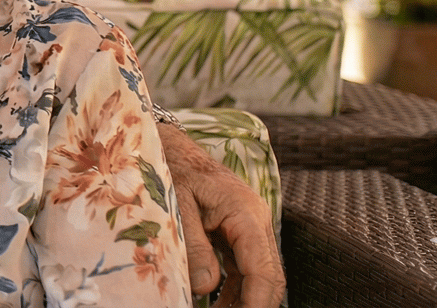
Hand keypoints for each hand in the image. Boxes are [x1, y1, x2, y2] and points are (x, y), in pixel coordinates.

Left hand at [157, 122, 285, 307]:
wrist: (168, 144)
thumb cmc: (170, 168)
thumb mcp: (176, 205)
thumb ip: (192, 245)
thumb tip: (205, 287)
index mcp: (245, 213)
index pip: (263, 269)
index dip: (257, 302)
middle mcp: (254, 222)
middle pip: (267, 276)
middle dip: (254, 305)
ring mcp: (247, 228)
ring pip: (256, 275)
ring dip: (241, 301)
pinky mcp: (235, 233)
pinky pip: (241, 268)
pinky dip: (231, 290)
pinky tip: (215, 304)